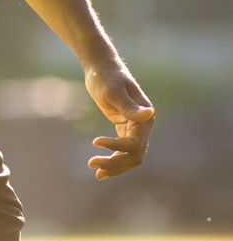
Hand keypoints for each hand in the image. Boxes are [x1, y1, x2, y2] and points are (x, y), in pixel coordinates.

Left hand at [84, 58, 153, 179]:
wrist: (100, 68)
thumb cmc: (106, 77)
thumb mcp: (114, 91)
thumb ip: (129, 106)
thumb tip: (149, 113)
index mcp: (145, 118)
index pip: (134, 144)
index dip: (116, 147)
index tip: (95, 142)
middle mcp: (143, 126)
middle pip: (134, 155)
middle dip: (115, 163)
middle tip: (91, 163)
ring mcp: (135, 129)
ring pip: (130, 157)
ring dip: (115, 166)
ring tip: (96, 172)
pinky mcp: (125, 129)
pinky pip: (123, 150)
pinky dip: (114, 159)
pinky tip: (100, 168)